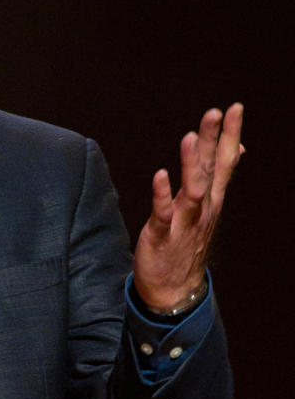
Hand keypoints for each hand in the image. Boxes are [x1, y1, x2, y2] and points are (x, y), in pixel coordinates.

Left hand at [132, 103, 243, 311]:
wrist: (174, 289)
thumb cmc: (186, 242)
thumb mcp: (206, 207)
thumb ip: (217, 176)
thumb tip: (238, 149)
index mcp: (211, 199)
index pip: (224, 161)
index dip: (230, 135)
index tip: (235, 109)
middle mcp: (202, 209)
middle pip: (210, 170)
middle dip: (213, 141)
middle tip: (214, 112)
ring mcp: (184, 223)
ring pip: (193, 191)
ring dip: (192, 165)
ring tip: (190, 137)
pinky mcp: (162, 237)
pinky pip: (163, 215)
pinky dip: (162, 196)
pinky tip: (160, 175)